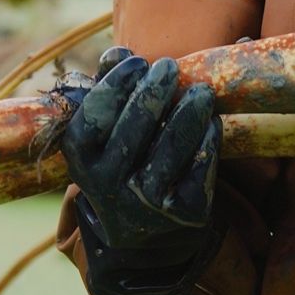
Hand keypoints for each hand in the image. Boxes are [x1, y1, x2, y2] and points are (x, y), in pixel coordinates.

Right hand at [62, 47, 219, 252]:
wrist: (148, 242)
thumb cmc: (126, 170)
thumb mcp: (107, 140)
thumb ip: (111, 94)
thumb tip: (117, 52)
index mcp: (82, 165)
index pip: (90, 121)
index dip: (113, 88)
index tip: (135, 61)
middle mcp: (108, 188)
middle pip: (132, 131)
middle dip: (153, 93)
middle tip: (168, 67)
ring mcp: (146, 205)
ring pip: (170, 150)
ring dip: (188, 113)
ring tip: (201, 90)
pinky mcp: (185, 214)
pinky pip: (199, 169)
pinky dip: (208, 140)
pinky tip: (212, 121)